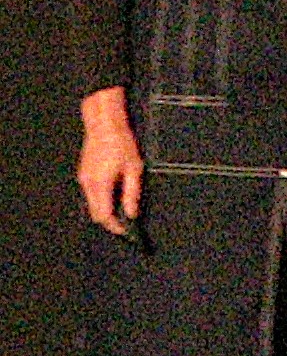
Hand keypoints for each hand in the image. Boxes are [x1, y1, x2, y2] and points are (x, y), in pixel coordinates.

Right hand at [78, 86, 143, 234]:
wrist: (104, 124)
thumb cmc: (122, 143)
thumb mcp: (134, 167)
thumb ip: (132, 192)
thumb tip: (131, 214)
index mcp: (100, 184)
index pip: (104, 216)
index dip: (114, 226)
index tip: (126, 231)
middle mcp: (88, 184)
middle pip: (95, 213)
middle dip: (109, 220)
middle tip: (126, 222)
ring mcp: (83, 178)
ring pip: (92, 204)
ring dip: (105, 208)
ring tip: (122, 205)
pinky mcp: (83, 173)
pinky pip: (91, 193)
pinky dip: (101, 198)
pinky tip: (114, 191)